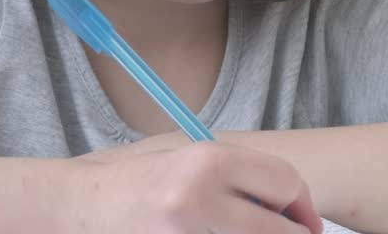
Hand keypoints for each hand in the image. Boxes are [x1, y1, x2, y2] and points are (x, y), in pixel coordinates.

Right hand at [62, 140, 322, 233]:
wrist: (79, 208)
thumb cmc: (139, 183)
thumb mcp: (190, 161)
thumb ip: (239, 177)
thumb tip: (294, 206)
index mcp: (208, 161)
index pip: (285, 183)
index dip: (304, 207)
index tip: (308, 223)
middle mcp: (199, 198)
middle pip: (278, 230)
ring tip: (241, 231)